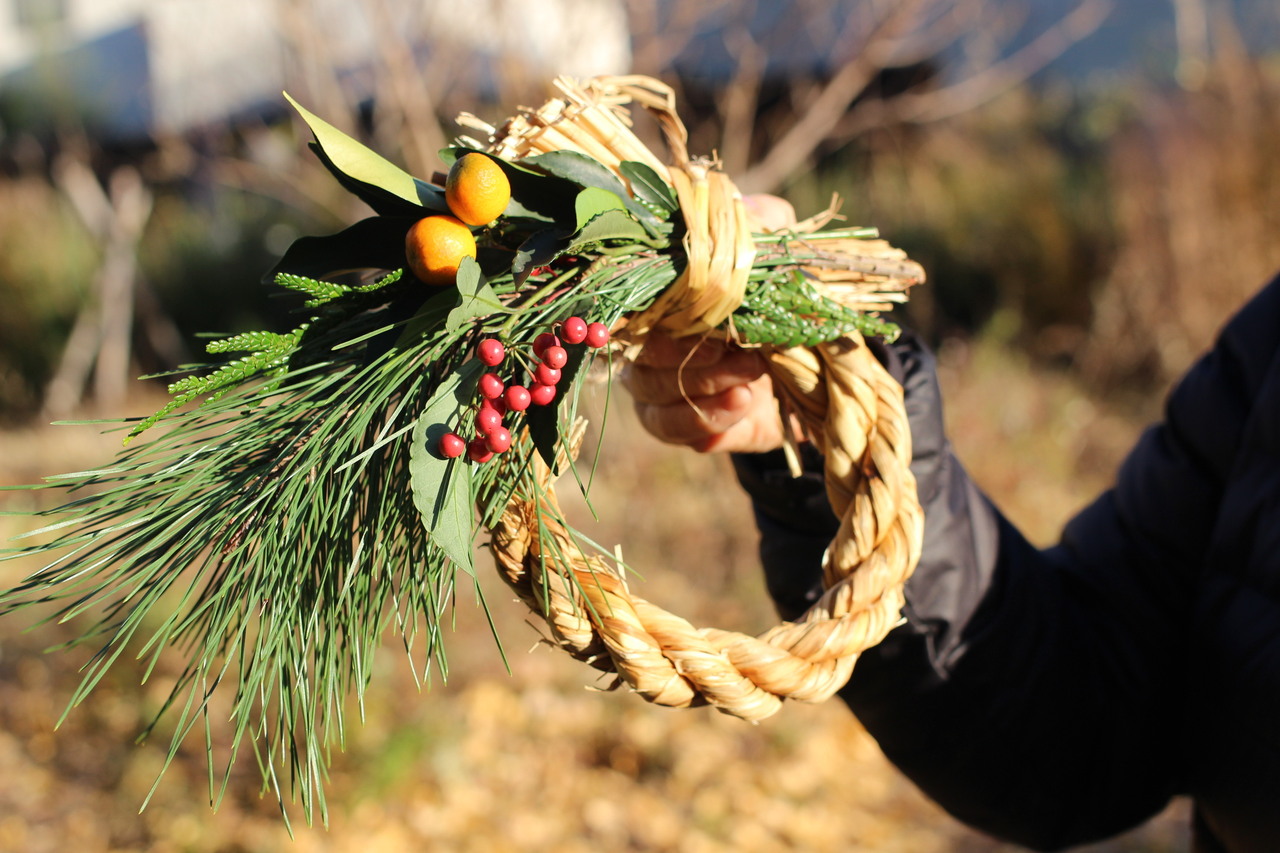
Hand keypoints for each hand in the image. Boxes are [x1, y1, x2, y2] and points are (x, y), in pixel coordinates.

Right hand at [622, 194, 797, 453]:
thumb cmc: (780, 291)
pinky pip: (685, 437)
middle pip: (643, 371)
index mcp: (662, 309)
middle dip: (693, 367)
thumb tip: (746, 212)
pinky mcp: (696, 431)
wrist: (816, 356)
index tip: (711, 326)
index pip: (639, 322)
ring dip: (706, 398)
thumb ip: (763, 222)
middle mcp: (653, 355)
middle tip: (744, 359)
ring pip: (658, 410)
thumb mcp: (778, 248)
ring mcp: (669, 397)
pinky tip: (745, 408)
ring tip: (752, 385)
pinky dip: (712, 426)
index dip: (666, 328)